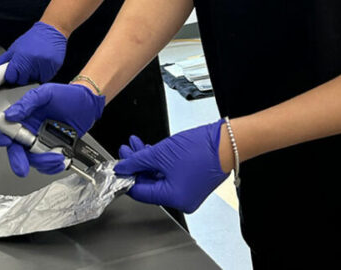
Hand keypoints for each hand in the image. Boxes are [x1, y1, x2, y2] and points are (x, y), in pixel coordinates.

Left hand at [0, 21, 67, 83]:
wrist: (51, 30)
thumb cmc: (32, 38)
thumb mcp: (14, 48)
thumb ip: (2, 61)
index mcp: (20, 57)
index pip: (11, 77)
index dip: (11, 75)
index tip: (13, 72)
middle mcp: (32, 63)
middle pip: (22, 81)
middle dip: (22, 76)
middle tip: (25, 65)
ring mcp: (44, 66)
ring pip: (33, 81)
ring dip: (33, 75)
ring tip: (35, 63)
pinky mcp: (53, 69)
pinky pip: (45, 79)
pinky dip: (42, 75)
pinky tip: (42, 65)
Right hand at [0, 83, 104, 176]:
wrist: (87, 105)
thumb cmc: (66, 96)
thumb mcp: (45, 94)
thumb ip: (27, 102)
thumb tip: (10, 114)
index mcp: (22, 116)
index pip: (1, 127)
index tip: (6, 140)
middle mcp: (27, 131)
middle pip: (14, 149)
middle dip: (17, 160)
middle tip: (22, 167)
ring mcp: (39, 142)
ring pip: (31, 160)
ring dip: (42, 162)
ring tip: (56, 156)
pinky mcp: (51, 151)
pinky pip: (46, 165)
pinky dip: (52, 165)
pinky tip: (61, 158)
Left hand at [114, 120, 229, 212]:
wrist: (224, 142)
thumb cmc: (199, 149)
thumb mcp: (161, 154)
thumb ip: (138, 161)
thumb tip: (123, 167)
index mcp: (174, 198)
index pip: (141, 192)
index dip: (127, 178)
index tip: (117, 167)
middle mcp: (181, 199)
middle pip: (148, 184)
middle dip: (135, 165)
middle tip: (124, 151)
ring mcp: (186, 190)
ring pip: (157, 176)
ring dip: (144, 159)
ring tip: (133, 144)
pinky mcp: (189, 179)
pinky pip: (167, 173)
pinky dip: (156, 161)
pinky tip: (146, 148)